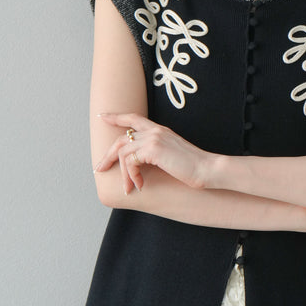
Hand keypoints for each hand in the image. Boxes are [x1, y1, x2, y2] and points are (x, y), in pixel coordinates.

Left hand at [94, 113, 211, 194]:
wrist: (206, 169)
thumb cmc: (192, 167)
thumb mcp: (171, 155)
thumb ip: (155, 152)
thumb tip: (138, 161)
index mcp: (159, 130)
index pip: (133, 118)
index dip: (116, 117)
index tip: (103, 117)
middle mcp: (155, 131)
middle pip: (121, 139)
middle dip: (108, 155)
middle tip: (99, 169)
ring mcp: (153, 138)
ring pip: (123, 153)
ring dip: (123, 174)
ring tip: (128, 188)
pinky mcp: (153, 149)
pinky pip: (131, 162)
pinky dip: (132, 176)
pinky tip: (140, 185)